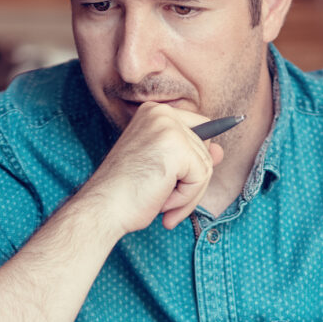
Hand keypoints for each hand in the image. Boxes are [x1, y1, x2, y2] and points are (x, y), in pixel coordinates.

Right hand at [76, 102, 224, 234]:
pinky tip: (162, 201)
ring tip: (160, 201)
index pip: (200, 130)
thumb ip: (191, 156)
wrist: (102, 208)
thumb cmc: (126, 193)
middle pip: (205, 151)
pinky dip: (185, 198)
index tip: (175, 180)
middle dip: (190, 183)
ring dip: (187, 194)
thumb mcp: (161, 168)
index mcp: (154, 113)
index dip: (196, 159)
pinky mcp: (176, 147)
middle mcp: (162, 113)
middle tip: (163, 199)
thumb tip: (220, 151)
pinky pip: (201, 178)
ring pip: (206, 167)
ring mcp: (169, 127)